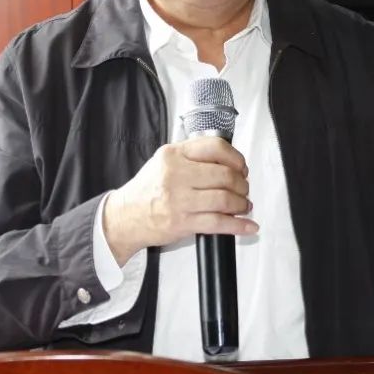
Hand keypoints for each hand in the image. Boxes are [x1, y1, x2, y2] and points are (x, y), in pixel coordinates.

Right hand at [102, 136, 255, 264]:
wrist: (124, 217)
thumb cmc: (147, 190)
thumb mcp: (163, 161)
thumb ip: (192, 156)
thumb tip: (228, 161)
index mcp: (174, 154)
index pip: (215, 147)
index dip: (236, 158)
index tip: (241, 167)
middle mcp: (176, 174)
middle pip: (225, 174)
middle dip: (242, 184)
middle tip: (243, 189)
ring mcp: (179, 199)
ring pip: (225, 199)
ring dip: (242, 204)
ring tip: (243, 205)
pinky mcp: (182, 222)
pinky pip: (219, 223)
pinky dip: (239, 226)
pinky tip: (248, 226)